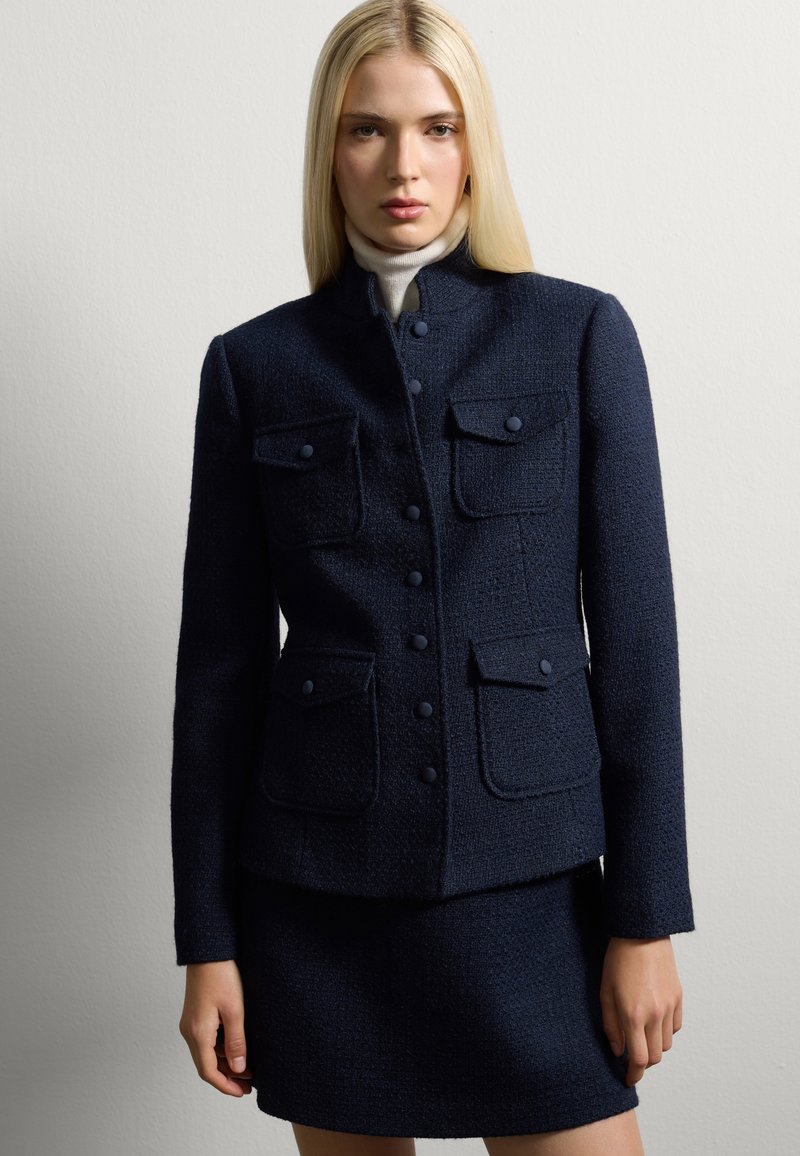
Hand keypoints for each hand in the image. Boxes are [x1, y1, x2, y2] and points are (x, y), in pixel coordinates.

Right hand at [178, 960, 252, 1096]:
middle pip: (206, 1065)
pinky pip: (206, 1041)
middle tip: (250, 1084)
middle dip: (227, 1077)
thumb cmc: (221, 975)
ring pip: (206, 1053)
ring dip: (225, 1063)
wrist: (208, 950)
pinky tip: (237, 1048)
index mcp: (197, 1032)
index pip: (208, 1072)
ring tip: (248, 1068)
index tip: (243, 1092)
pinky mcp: (195, 1016)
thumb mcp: (235, 1010)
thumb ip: (237, 1041)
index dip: (226, 1085)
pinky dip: (220, 1050)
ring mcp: (190, 1023)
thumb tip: (239, 1069)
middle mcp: (189, 1031)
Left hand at [599, 936, 683, 1086]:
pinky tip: (653, 1021)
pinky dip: (665, 1031)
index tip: (628, 1078)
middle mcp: (655, 1014)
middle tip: (631, 1058)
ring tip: (640, 1036)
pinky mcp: (678, 997)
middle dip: (642, 1063)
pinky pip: (676, 1026)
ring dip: (653, 1046)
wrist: (642, 933)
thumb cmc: (618, 959)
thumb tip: (617, 1050)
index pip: (638, 1059)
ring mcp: (669, 1006)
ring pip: (666, 1043)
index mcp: (633, 1014)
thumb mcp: (605, 991)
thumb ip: (610, 1025)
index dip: (633, 1074)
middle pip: (654, 1056)